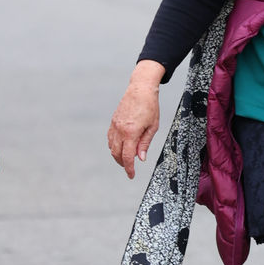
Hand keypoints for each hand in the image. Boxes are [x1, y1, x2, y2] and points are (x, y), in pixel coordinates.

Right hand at [108, 62, 163, 178]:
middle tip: (130, 168)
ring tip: (127, 158)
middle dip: (123, 163)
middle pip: (117, 154)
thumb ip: (145, 143)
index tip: (131, 175)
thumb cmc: (150, 106)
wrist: (140, 89)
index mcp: (131, 132)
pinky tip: (121, 147)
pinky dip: (114, 146)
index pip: (127, 156)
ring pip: (112, 147)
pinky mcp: (113, 121)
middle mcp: (120, 130)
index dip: (129, 168)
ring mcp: (114, 125)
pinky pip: (110, 138)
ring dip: (118, 155)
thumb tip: (140, 158)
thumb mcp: (152, 126)